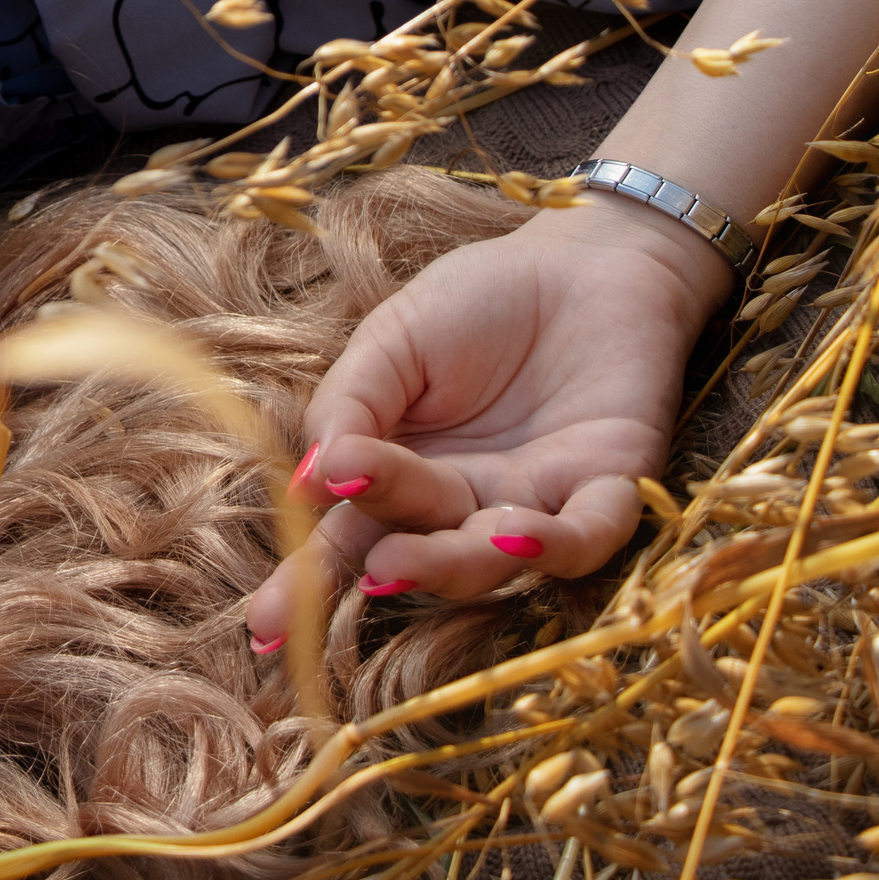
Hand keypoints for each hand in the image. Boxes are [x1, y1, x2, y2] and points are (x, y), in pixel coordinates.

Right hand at [245, 196, 732, 645]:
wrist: (585, 253)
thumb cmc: (481, 301)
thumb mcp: (392, 341)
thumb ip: (348, 406)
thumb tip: (307, 483)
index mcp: (406, 474)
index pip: (350, 535)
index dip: (310, 582)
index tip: (266, 626)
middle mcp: (468, 504)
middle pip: (421, 553)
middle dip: (390, 568)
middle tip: (366, 569)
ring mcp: (538, 502)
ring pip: (495, 561)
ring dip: (454, 566)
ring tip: (406, 561)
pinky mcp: (611, 486)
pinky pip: (588, 534)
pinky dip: (553, 544)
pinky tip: (513, 530)